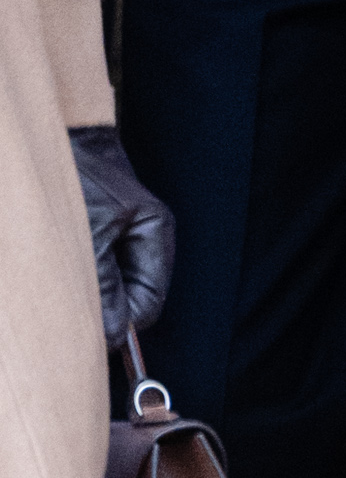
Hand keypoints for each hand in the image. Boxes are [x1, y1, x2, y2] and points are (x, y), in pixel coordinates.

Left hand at [69, 126, 174, 344]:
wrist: (63, 141)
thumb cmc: (81, 180)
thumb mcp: (91, 237)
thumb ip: (104, 288)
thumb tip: (113, 336)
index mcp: (155, 236)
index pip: (149, 303)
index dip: (123, 324)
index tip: (89, 334)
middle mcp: (143, 240)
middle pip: (130, 299)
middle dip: (103, 308)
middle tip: (68, 304)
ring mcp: (123, 239)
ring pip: (109, 290)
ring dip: (86, 293)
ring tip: (60, 274)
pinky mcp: (101, 238)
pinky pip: (95, 275)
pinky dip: (78, 280)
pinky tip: (59, 265)